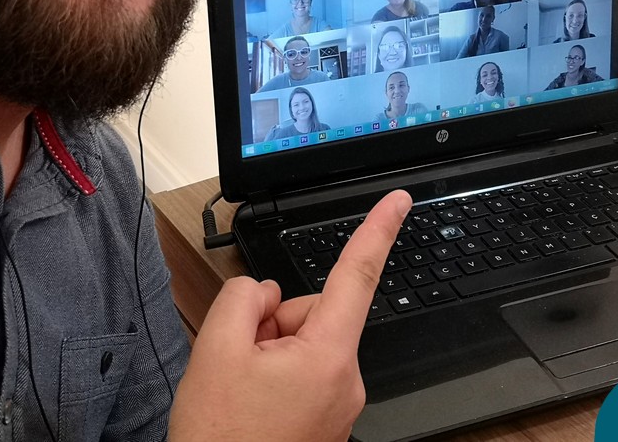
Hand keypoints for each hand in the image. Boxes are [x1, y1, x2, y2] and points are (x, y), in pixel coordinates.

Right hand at [168, 189, 411, 441]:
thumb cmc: (220, 438)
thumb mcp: (216, 350)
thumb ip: (243, 299)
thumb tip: (261, 293)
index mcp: (328, 357)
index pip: (358, 276)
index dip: (379, 230)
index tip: (400, 200)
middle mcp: (346, 380)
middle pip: (311, 311)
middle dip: (271, 321)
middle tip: (238, 360)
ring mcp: (338, 404)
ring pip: (301, 342)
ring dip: (267, 352)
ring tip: (240, 390)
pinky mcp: (326, 420)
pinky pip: (302, 372)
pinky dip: (273, 374)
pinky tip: (250, 404)